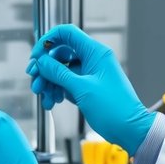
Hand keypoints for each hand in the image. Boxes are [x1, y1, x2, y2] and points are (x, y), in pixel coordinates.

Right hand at [27, 24, 154, 154]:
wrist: (129, 129)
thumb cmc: (114, 108)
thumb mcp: (81, 89)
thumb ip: (59, 73)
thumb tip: (41, 61)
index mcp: (95, 52)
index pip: (66, 33)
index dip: (48, 41)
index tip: (36, 57)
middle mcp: (92, 59)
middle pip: (59, 54)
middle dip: (45, 69)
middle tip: (35, 82)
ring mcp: (88, 73)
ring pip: (60, 70)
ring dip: (49, 83)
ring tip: (44, 98)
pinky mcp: (86, 87)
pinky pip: (66, 83)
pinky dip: (57, 91)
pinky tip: (52, 102)